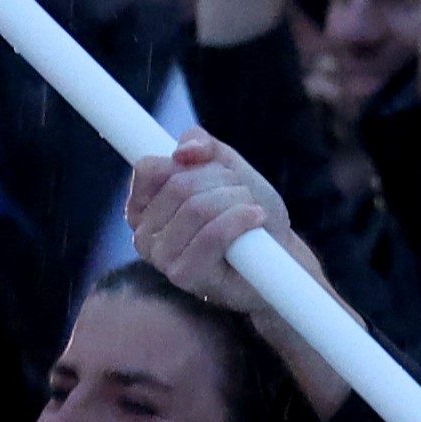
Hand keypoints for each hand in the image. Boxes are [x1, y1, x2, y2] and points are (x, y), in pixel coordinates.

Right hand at [125, 138, 296, 310]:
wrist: (277, 254)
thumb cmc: (246, 210)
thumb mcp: (225, 167)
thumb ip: (202, 145)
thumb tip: (185, 150)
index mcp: (143, 206)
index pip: (149, 168)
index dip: (191, 162)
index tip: (218, 170)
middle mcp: (143, 233)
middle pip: (179, 185)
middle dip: (223, 181)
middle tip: (243, 193)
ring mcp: (160, 258)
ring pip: (197, 207)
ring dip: (236, 200)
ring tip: (252, 211)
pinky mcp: (184, 276)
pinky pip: (211, 235)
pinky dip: (240, 220)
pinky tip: (256, 219)